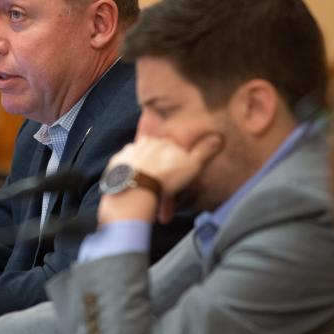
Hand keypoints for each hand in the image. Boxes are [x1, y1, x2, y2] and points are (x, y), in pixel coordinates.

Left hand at [99, 133, 222, 223]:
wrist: (136, 188)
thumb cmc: (166, 177)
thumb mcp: (192, 165)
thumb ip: (204, 151)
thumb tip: (218, 137)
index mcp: (163, 141)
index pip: (172, 149)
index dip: (175, 163)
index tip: (176, 179)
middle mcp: (143, 142)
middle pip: (154, 156)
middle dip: (159, 170)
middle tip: (161, 191)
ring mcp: (127, 153)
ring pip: (139, 163)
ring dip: (143, 175)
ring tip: (147, 196)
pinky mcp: (115, 165)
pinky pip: (125, 171)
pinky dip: (130, 179)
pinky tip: (134, 192)